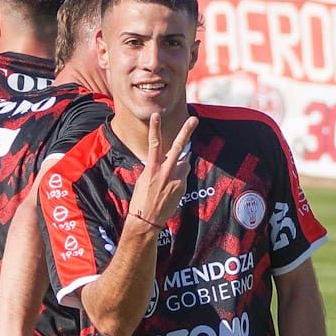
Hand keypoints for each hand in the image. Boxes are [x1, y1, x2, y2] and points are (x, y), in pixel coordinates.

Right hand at [127, 113, 197, 227]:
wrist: (146, 220)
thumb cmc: (141, 200)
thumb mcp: (144, 180)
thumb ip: (157, 167)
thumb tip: (172, 160)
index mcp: (152, 169)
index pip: (154, 144)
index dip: (155, 128)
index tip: (156, 115)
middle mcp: (165, 172)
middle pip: (178, 147)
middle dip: (186, 132)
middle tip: (193, 120)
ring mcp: (176, 180)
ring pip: (183, 163)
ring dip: (180, 165)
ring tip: (168, 179)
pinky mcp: (182, 188)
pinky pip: (183, 177)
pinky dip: (179, 178)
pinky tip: (169, 189)